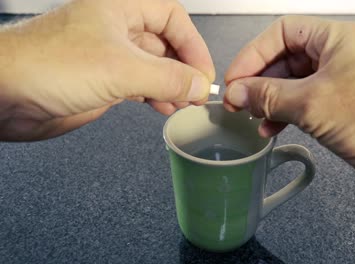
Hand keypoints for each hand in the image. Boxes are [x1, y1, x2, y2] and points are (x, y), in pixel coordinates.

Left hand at [0, 0, 214, 140]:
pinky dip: (156, 97)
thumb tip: (197, 84)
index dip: (192, 44)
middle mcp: (117, 29)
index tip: (202, 72)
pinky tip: (164, 108)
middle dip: (184, 68)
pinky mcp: (103, 81)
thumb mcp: (120, 68)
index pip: (172, 17)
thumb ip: (166, 77)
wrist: (5, 95)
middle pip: (166, 43)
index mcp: (120, 8)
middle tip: (196, 92)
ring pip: (155, 67)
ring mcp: (110, 56)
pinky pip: (141, 86)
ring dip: (172, 86)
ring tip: (183, 103)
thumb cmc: (44, 64)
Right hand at [224, 15, 354, 224]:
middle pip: (285, 59)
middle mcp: (339, 58)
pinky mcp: (343, 111)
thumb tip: (239, 91)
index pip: (282, 32)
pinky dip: (285, 116)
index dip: (254, 54)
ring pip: (293, 85)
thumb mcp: (313, 102)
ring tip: (252, 117)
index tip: (234, 79)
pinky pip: (305, 106)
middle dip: (259, 80)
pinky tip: (272, 129)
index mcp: (337, 39)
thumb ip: (269, 95)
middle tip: (238, 101)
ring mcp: (341, 85)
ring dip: (269, 101)